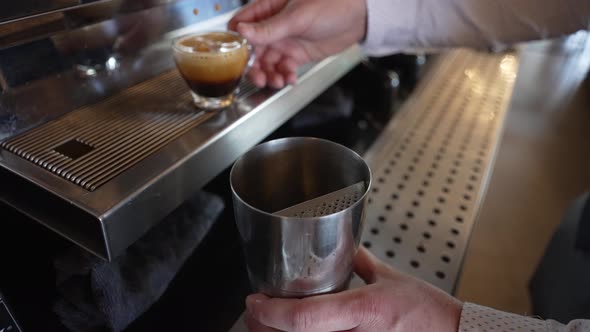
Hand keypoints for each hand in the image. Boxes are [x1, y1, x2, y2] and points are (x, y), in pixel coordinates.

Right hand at [228, 0, 367, 88]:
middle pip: (254, 50)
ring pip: (268, 62)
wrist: (359, 16)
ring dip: (270, 74)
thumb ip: (269, 28)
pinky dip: (285, 76)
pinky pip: (285, 68)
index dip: (237, 42)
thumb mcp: (297, 17)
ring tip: (277, 81)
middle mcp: (274, 26)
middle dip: (255, 66)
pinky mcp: (298, 54)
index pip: (242, 24)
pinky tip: (290, 79)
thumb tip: (242, 32)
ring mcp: (286, 41)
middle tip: (259, 78)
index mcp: (268, 9)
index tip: (238, 57)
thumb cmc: (331, 4)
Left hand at [245, 247, 462, 331]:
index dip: (273, 312)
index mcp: (364, 311)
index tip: (256, 301)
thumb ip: (362, 262)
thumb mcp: (392, 279)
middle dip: (264, 327)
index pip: (306, 317)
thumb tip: (345, 247)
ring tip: (266, 324)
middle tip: (254, 313)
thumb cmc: (429, 313)